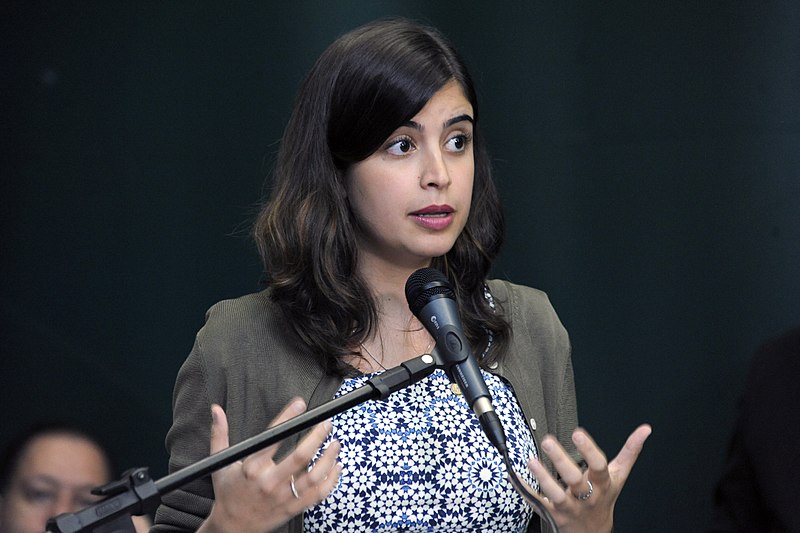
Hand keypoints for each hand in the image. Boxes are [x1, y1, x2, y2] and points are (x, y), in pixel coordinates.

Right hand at [198, 398, 341, 532]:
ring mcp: (283, 496)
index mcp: (252, 468)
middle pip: (301, 456)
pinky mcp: (293, 508)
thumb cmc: (228, 493)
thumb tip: (216, 409)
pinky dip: (331, 480)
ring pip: (314, 476)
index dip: (288, 418)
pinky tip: (336, 467)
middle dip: (317, 436)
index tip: (300, 404)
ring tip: (335, 443)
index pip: (274, 437)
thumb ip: (220, 434)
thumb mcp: (220, 463)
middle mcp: (269, 482)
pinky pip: (318, 494)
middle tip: (326, 423)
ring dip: (329, 458)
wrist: (232, 528)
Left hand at [526, 424, 651, 532]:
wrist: (593, 532)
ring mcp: (569, 507)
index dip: (589, 450)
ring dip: (543, 478)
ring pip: (556, 495)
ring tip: (531, 461)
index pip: (598, 466)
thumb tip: (645, 429)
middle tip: (548, 441)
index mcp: (602, 484)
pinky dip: (524, 490)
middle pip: (575, 480)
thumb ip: (630, 451)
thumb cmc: (604, 497)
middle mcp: (586, 497)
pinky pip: (537, 502)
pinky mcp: (553, 513)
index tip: (577, 432)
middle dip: (561, 461)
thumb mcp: (618, 476)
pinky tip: (514, 477)